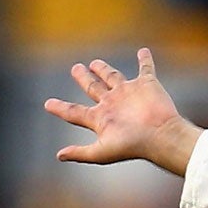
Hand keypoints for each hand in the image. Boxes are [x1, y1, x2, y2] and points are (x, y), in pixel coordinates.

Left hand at [43, 48, 200, 174]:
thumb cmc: (132, 145)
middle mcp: (112, 104)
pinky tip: (143, 52)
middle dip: (83, 78)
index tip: (47, 104)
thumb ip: (80, 152)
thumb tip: (59, 155)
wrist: (159, 135)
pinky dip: (145, 60)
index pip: (74, 112)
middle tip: (75, 68)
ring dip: (104, 69)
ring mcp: (128, 93)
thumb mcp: (101, 152)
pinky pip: (145, 68)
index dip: (60, 108)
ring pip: (112, 76)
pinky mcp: (146, 84)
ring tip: (94, 63)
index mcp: (100, 119)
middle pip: (93, 88)